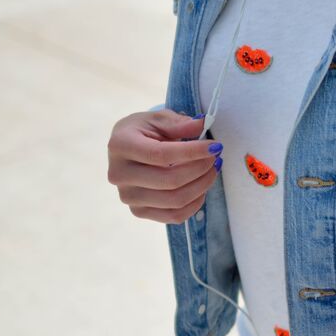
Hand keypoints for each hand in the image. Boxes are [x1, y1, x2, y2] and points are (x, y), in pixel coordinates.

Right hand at [107, 109, 222, 223]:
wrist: (127, 149)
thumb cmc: (144, 131)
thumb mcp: (159, 119)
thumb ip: (180, 123)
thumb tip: (202, 125)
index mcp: (120, 146)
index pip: (161, 154)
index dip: (192, 152)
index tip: (215, 146)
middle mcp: (119, 174)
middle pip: (170, 181)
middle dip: (201, 169)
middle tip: (216, 157)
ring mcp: (128, 196)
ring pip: (175, 201)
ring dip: (202, 185)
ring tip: (212, 170)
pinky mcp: (138, 211)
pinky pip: (174, 216)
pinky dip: (195, 203)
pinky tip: (202, 187)